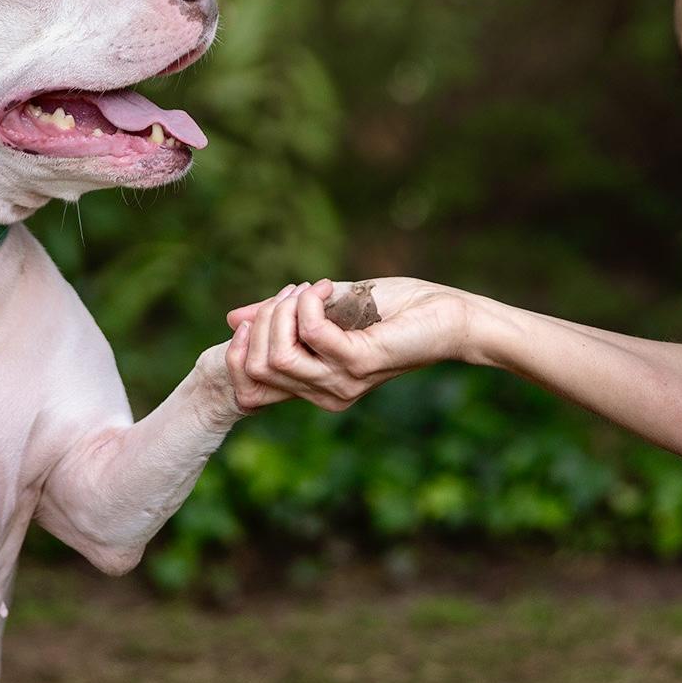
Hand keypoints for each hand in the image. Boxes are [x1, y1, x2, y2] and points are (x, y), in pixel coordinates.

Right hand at [223, 277, 466, 412]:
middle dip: (265, 319)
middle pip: (257, 366)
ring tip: (311, 289)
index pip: (249, 387)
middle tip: (296, 292)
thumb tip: (234, 319)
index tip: (263, 310)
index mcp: (315, 387)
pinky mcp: (358, 364)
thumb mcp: (327, 309)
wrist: (447, 314)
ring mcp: (340, 384)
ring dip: (285, 309)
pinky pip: (310, 333)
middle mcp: (324, 394)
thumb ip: (284, 317)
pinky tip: (327, 288)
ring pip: (277, 355)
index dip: (239, 348)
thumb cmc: (395, 310)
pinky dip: (310, 302)